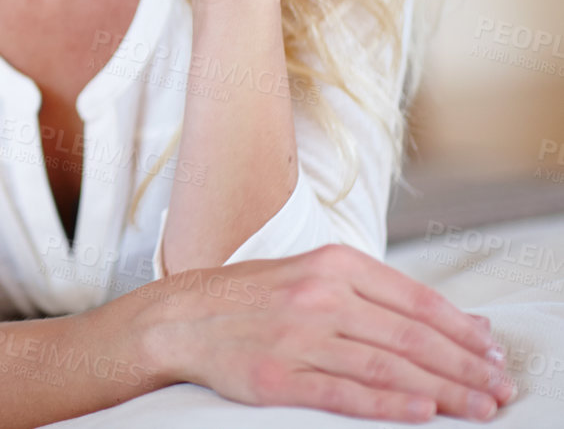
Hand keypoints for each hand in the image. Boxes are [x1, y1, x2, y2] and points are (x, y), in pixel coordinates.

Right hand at [138, 244, 514, 421]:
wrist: (179, 318)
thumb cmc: (253, 299)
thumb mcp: (313, 275)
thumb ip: (381, 295)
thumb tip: (460, 321)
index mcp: (331, 265)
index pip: (415, 299)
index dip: (461, 330)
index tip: (493, 353)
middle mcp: (318, 297)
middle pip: (410, 336)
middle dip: (464, 367)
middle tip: (499, 389)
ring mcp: (297, 338)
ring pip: (387, 367)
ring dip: (442, 391)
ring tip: (478, 408)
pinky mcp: (276, 377)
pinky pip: (343, 393)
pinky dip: (388, 405)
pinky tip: (422, 413)